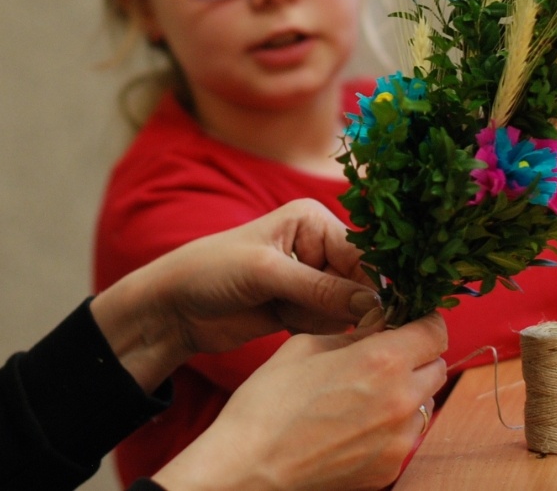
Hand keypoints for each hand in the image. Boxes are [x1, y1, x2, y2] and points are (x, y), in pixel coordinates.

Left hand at [90, 200, 379, 391]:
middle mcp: (318, 246)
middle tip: (328, 323)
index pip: (362, 254)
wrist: (172, 307)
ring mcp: (311, 280)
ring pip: (348, 310)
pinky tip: (291, 330)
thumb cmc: (210, 272)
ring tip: (292, 320)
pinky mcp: (301, 309)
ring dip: (329, 323)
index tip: (384, 318)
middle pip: (361, 284)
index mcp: (313, 221)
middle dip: (351, 309)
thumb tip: (375, 304)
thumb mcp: (265, 274)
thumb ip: (320, 288)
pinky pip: (329, 327)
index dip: (375, 287)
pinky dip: (319, 335)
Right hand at [155, 313, 448, 490]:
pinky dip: (391, 426)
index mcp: (382, 361)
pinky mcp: (390, 469)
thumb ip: (354, 332)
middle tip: (383, 355)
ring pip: (423, 404)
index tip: (408, 322)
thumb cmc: (269, 401)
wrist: (251, 465)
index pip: (435, 331)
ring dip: (406, 392)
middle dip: (417, 357)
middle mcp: (402, 401)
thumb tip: (380, 323)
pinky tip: (355, 423)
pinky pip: (405, 436)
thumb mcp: (307, 346)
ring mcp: (399, 441)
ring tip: (364, 393)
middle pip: (436, 368)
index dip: (423, 321)